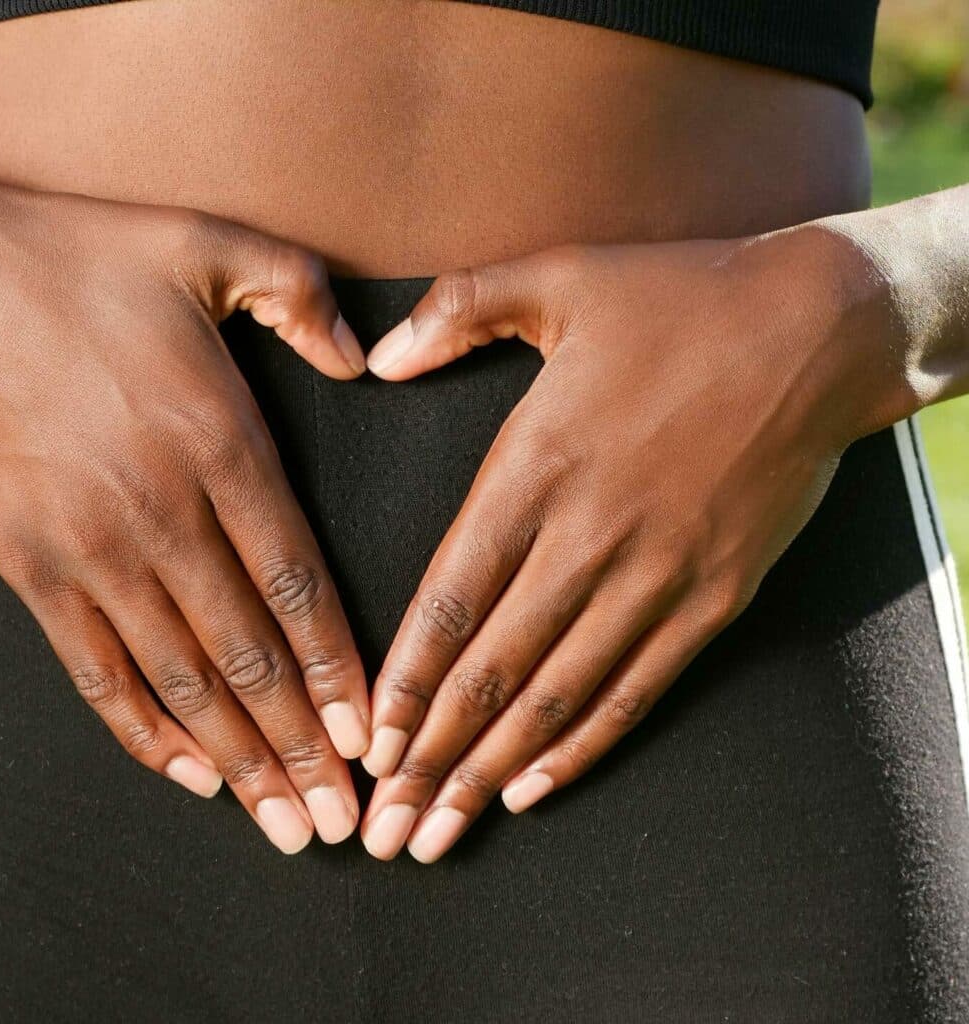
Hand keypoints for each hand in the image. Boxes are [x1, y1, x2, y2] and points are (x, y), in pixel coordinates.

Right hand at [0, 166, 369, 852]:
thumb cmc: (82, 257)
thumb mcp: (211, 245)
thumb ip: (301, 297)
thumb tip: (363, 356)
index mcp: (220, 444)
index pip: (299, 584)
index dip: (340, 668)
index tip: (373, 736)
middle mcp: (161, 514)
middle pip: (251, 657)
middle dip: (304, 746)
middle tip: (347, 820)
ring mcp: (90, 550)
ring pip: (183, 683)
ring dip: (240, 761)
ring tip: (285, 824)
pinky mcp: (30, 567)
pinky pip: (97, 672)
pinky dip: (145, 731)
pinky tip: (190, 774)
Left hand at [358, 229, 887, 861]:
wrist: (817, 328)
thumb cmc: (680, 299)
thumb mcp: (559, 276)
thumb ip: (457, 312)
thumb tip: (379, 359)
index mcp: (538, 462)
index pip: (454, 594)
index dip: (407, 676)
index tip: (370, 743)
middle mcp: (591, 532)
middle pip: (494, 666)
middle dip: (433, 753)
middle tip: (386, 825)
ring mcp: (658, 572)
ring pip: (559, 693)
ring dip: (493, 768)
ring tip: (443, 830)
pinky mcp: (715, 595)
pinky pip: (638, 686)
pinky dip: (584, 742)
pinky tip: (536, 786)